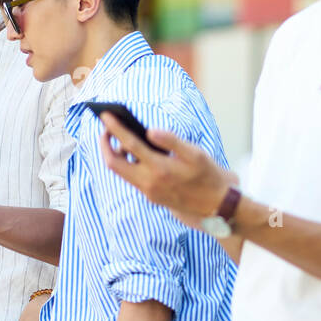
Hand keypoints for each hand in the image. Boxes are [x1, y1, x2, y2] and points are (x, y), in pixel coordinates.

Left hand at [97, 113, 235, 228]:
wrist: (216, 205)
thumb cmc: (208, 175)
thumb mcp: (195, 153)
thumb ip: (171, 140)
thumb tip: (149, 130)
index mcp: (159, 168)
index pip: (129, 144)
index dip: (115, 128)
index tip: (106, 115)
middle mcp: (149, 182)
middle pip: (113, 163)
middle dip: (105, 144)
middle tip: (106, 128)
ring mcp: (148, 191)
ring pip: (121, 172)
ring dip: (115, 155)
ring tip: (119, 138)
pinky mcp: (151, 197)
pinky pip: (131, 178)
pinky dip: (127, 164)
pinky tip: (134, 153)